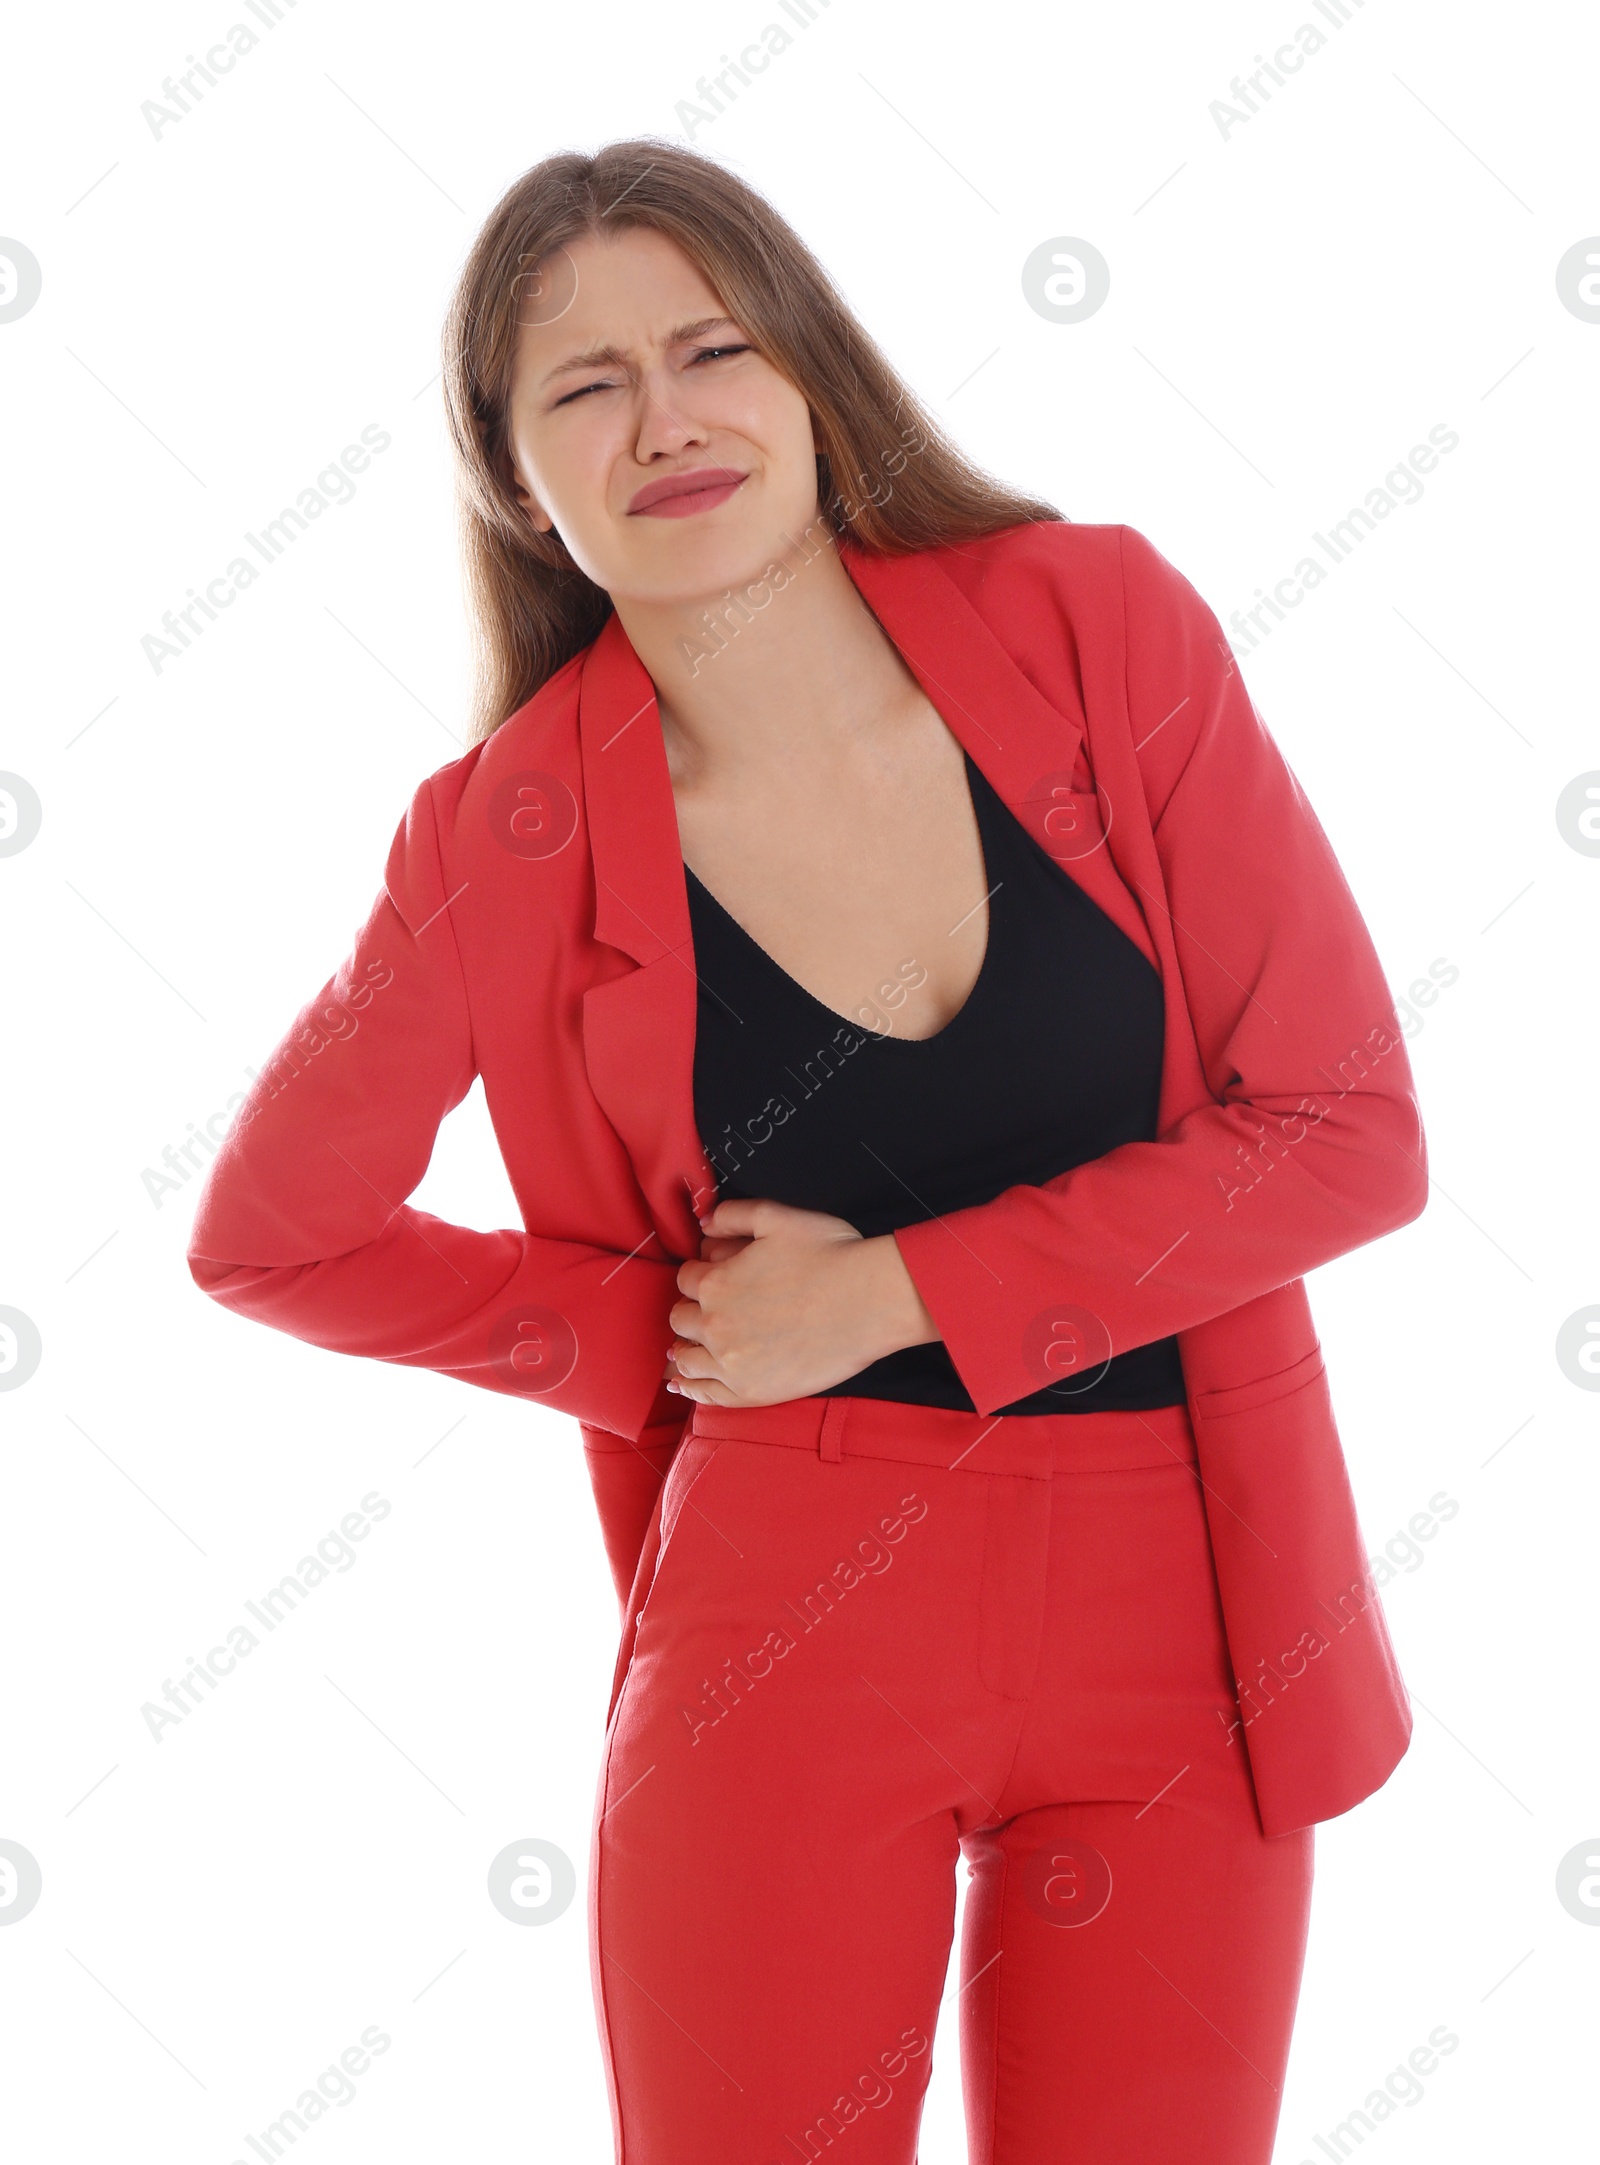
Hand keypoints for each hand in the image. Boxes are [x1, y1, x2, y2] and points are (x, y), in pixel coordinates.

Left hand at [664, 1197, 938, 1407]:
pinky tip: (682, 1383)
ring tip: (687, 1349)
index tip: (717, 1276)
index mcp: (715, 1282)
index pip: (686, 1279)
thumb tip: (704, 1223)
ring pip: (686, 1357)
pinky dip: (689, 1386)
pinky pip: (705, 1394)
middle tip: (714, 1310)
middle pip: (682, 1318)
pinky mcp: (751, 1392)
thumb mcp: (777, 1217)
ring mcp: (730, 1363)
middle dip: (693, 1310)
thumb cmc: (830, 1254)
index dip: (701, 1274)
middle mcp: (714, 1324)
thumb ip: (733, 1215)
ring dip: (685, 1348)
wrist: (870, 1303)